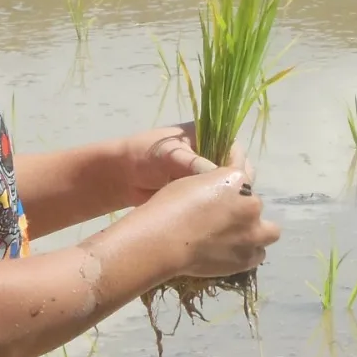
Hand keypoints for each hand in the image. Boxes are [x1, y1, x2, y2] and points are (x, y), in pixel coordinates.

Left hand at [118, 124, 244, 204]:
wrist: (120, 176)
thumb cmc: (143, 155)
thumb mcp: (169, 155)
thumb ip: (193, 163)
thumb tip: (220, 177)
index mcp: (209, 137)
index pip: (235, 151)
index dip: (236, 167)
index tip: (231, 184)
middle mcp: (212, 156)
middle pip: (236, 173)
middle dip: (232, 187)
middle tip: (222, 201)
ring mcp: (206, 177)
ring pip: (226, 191)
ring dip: (223, 200)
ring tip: (215, 211)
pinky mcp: (199, 195)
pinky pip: (214, 203)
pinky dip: (213, 210)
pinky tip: (210, 219)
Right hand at [149, 163, 278, 278]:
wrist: (163, 241)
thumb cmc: (169, 206)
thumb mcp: (191, 181)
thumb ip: (213, 184)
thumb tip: (218, 192)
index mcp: (238, 180)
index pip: (244, 172)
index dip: (234, 183)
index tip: (226, 189)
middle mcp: (252, 204)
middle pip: (255, 204)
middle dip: (243, 210)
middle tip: (223, 218)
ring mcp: (253, 233)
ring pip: (269, 232)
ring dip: (256, 233)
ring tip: (236, 239)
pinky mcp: (248, 259)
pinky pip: (258, 255)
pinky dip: (248, 253)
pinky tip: (231, 253)